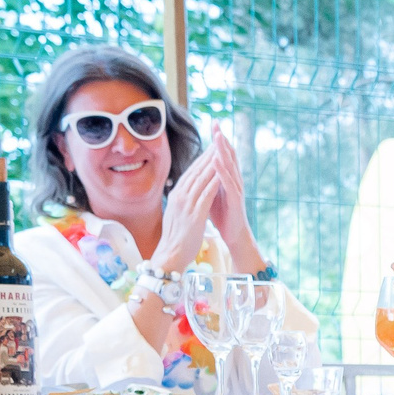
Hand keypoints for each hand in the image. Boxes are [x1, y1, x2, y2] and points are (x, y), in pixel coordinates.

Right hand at [149, 150, 223, 273]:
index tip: (212, 146)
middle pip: (196, 170)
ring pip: (201, 179)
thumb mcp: (178, 213)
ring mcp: (186, 204)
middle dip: (208, 154)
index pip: (191, 172)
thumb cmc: (177, 237)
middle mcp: (180, 196)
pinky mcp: (194, 214)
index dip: (202, 158)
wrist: (170, 255)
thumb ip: (183, 200)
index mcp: (176, 194)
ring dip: (212, 163)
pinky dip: (214, 182)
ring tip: (222, 150)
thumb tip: (187, 192)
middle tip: (219, 140)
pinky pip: (206, 194)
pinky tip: (222, 173)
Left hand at [206, 127, 259, 256]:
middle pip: (229, 156)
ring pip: (230, 167)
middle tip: (217, 123)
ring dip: (223, 151)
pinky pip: (229, 183)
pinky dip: (222, 171)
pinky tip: (216, 161)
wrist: (233, 236)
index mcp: (227, 178)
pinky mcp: (236, 200)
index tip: (213, 124)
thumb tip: (200, 166)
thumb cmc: (222, 215)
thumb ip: (209, 179)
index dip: (218, 140)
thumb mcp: (212, 192)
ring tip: (218, 137)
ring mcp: (236, 190)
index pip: (223, 155)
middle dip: (222, 140)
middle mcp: (234, 181)